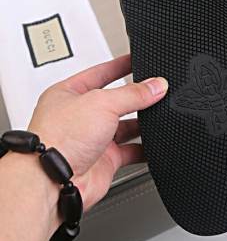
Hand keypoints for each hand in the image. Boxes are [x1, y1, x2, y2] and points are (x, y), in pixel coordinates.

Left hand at [28, 54, 167, 210]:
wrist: (54, 180)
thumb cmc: (58, 139)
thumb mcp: (101, 103)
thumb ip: (133, 94)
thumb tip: (155, 86)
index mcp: (68, 94)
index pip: (99, 73)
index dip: (118, 66)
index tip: (136, 60)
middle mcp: (79, 117)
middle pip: (115, 101)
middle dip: (134, 98)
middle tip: (155, 91)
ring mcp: (91, 140)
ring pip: (124, 127)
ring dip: (141, 123)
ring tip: (158, 115)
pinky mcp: (104, 162)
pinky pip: (130, 152)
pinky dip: (144, 149)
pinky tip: (154, 143)